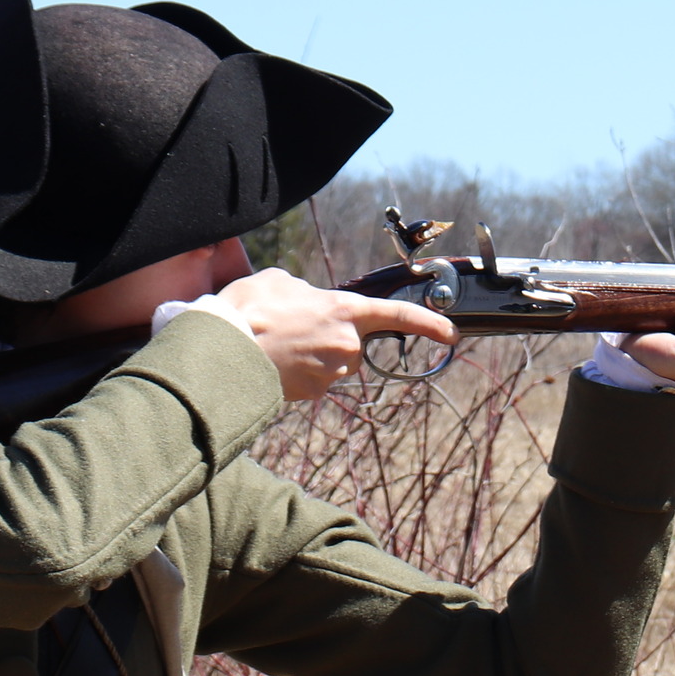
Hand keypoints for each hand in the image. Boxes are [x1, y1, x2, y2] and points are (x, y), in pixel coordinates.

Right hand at [210, 268, 456, 400]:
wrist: (223, 348)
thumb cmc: (250, 308)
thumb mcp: (281, 281)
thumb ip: (310, 293)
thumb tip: (311, 303)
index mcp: (345, 311)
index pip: (398, 315)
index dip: (429, 323)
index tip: (451, 333)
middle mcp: (347, 345)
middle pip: (353, 343)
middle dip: (331, 335)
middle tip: (294, 325)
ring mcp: (331, 374)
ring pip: (332, 363)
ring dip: (312, 353)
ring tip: (277, 341)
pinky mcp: (313, 394)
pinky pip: (313, 379)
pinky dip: (298, 371)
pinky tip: (274, 360)